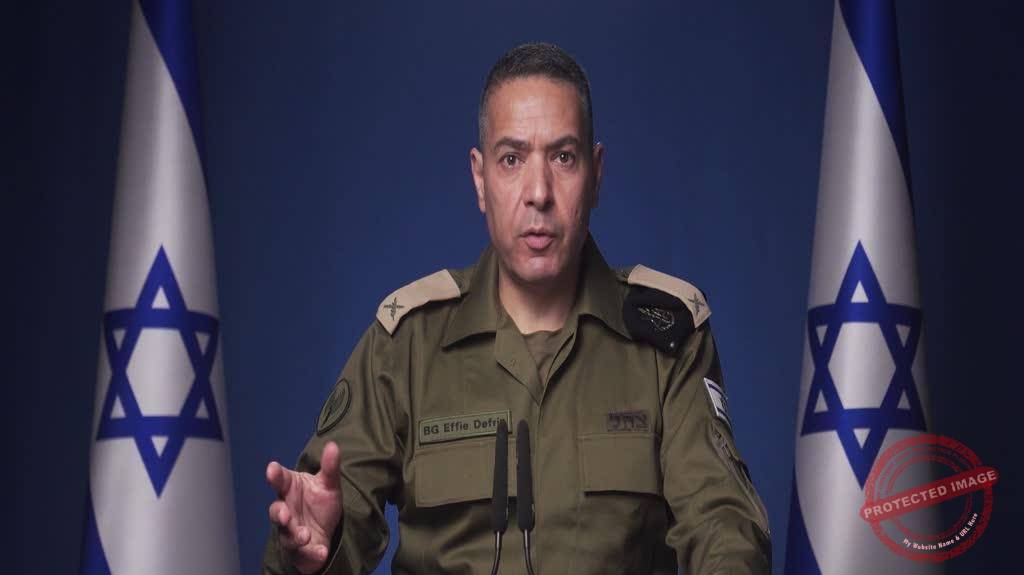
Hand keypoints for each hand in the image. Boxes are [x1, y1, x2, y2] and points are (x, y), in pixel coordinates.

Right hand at [266, 442, 343, 573]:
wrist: (324, 531)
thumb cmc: (319, 504)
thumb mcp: (328, 484)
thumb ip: (329, 467)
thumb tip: (332, 446)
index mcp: (290, 490)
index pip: (281, 481)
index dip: (276, 475)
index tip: (272, 469)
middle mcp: (286, 511)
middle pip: (277, 511)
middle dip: (278, 513)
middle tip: (283, 513)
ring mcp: (290, 532)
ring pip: (286, 535)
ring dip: (294, 536)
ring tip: (305, 535)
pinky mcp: (300, 551)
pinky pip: (303, 554)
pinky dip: (312, 553)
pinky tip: (321, 551)